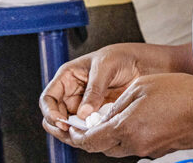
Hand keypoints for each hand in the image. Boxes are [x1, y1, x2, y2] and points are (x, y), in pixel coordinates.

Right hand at [40, 43, 176, 144]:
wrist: (144, 65)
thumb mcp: (105, 67)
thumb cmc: (122, 57)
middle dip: (59, 127)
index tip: (60, 121)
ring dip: (74, 133)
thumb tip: (83, 113)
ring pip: (70, 126)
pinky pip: (88, 129)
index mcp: (68, 77)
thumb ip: (94, 89)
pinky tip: (96, 134)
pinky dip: (89, 134)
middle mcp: (73, 93)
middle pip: (56, 116)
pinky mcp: (97, 116)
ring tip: (83, 136)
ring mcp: (85, 106)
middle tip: (70, 133)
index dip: (50, 111)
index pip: (48, 98)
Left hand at [69, 73, 192, 157]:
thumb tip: (103, 116)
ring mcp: (148, 150)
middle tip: (86, 124)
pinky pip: (134, 146)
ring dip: (109, 137)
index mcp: (127, 128)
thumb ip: (116, 105)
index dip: (77, 136)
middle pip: (103, 148)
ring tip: (109, 119)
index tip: (70, 129)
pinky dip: (127, 137)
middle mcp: (135, 144)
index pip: (91, 141)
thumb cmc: (179, 93)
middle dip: (92, 137)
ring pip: (118, 149)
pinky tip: (132, 121)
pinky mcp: (158, 150)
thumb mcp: (139, 88)